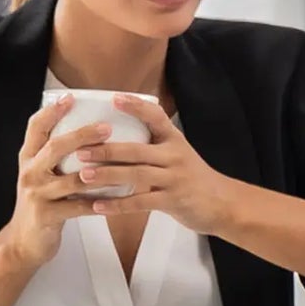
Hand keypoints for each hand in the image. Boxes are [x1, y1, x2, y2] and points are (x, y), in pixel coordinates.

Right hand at [0, 94, 117, 266]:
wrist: (23, 242)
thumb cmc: (40, 206)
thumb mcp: (40, 177)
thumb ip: (54, 158)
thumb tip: (85, 137)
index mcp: (28, 159)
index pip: (35, 128)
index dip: (52, 111)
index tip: (70, 98)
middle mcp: (30, 173)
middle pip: (55, 147)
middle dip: (82, 135)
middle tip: (106, 128)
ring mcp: (37, 195)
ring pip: (71, 179)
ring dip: (98, 172)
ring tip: (119, 164)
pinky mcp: (47, 216)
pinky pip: (77, 207)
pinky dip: (98, 203)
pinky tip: (117, 199)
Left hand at [73, 94, 231, 235]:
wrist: (223, 204)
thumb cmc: (195, 178)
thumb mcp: (179, 154)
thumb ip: (155, 146)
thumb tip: (120, 138)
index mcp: (174, 140)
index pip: (155, 116)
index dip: (135, 106)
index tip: (114, 99)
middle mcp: (174, 156)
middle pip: (136, 149)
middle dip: (106, 149)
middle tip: (81, 149)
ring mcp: (174, 178)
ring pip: (136, 175)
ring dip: (107, 175)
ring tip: (83, 175)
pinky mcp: (173, 201)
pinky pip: (141, 202)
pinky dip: (118, 205)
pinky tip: (98, 206)